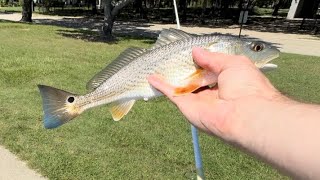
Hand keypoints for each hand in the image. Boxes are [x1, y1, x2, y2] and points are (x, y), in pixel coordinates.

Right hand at [148, 47, 281, 141]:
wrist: (245, 115)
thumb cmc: (246, 86)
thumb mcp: (233, 63)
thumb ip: (212, 58)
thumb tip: (196, 51)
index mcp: (227, 80)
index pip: (211, 69)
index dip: (201, 60)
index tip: (190, 51)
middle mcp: (212, 91)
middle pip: (195, 78)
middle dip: (185, 68)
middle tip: (172, 55)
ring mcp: (199, 100)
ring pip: (182, 86)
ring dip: (171, 76)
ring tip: (160, 62)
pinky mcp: (187, 107)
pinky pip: (172, 94)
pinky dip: (161, 86)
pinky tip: (151, 77)